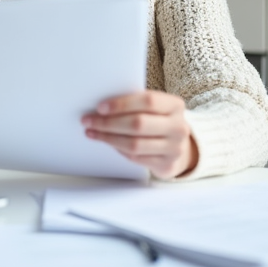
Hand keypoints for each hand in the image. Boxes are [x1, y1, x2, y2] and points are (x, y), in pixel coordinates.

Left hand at [81, 90, 198, 179]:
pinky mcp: (166, 165)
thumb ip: (136, 103)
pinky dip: (118, 149)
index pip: (148, 101)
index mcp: (175, 105)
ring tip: (92, 132)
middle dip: (109, 122)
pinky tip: (108, 142)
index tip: (100, 107)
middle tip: (88, 120)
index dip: (122, 104)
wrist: (179, 146)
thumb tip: (102, 106)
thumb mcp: (155, 108)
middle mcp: (178, 127)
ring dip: (108, 138)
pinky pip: (136, 158)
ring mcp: (174, 148)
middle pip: (138, 124)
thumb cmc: (159, 121)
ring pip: (134, 144)